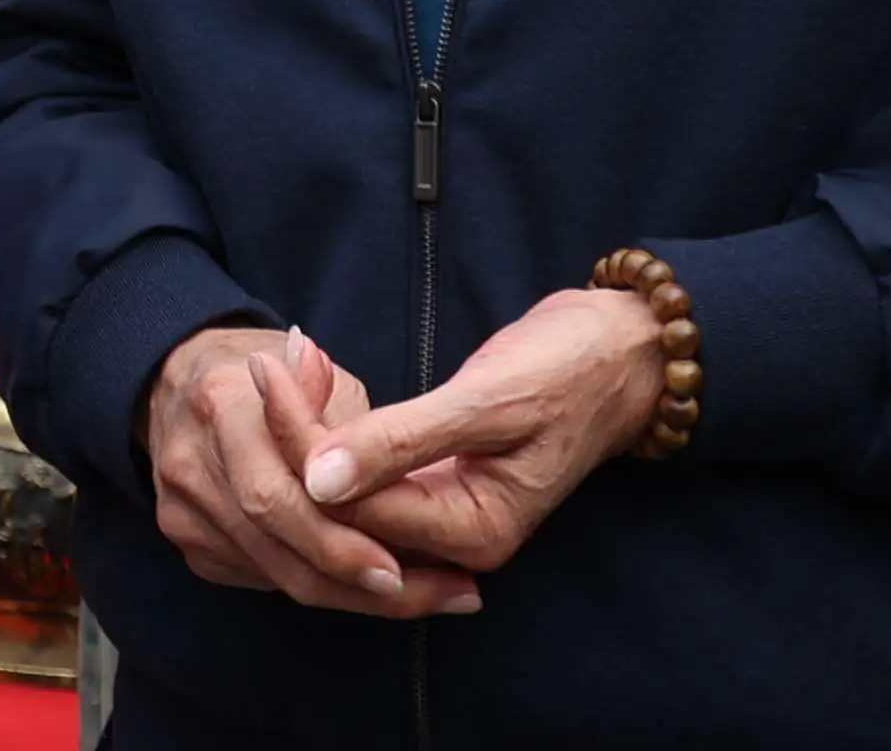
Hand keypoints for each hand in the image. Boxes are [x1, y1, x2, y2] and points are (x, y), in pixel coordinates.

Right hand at [144, 325, 477, 618]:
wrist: (180, 378)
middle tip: (437, 595)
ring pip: (276, 576)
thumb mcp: (316, 368)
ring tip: (424, 595)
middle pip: (279, 550)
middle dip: (359, 585)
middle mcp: (191, 466)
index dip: (340, 543)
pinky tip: (365, 585)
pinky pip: (263, 579)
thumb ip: (348, 422)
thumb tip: (393, 469)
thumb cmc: (269, 372)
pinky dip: (318, 583)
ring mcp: (181, 511)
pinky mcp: (189, 542)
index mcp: (221, 407)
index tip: (404, 570)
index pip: (278, 498)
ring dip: (352, 594)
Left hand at [290, 284, 666, 578]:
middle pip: (346, 510)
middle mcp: (457, 538)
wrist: (624, 351)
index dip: (303, 446)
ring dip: (310, 433)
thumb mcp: (491, 399)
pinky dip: (336, 430)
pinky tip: (311, 383)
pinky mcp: (438, 481)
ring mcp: (447, 513)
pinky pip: (369, 471)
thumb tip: (318, 481)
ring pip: (351, 492)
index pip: (358, 507)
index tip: (267, 375)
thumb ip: (405, 440)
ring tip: (280, 365)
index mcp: (475, 531)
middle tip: (266, 366)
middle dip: (296, 441)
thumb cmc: (572, 369)